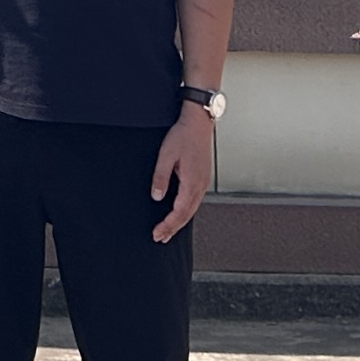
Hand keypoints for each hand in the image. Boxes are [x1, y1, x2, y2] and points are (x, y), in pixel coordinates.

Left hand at [148, 105, 214, 243]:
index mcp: (192, 182)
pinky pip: (194, 201)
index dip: (168, 225)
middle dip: (173, 228)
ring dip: (179, 222)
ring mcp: (203, 182)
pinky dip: (186, 212)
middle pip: (187, 215)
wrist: (198, 122)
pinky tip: (179, 213)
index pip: (179, 212)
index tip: (157, 233)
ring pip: (192, 209)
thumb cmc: (183, 135)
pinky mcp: (202, 178)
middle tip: (160, 237)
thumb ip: (161, 177)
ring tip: (168, 231)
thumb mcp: (166, 155)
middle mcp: (200, 185)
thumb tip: (156, 196)